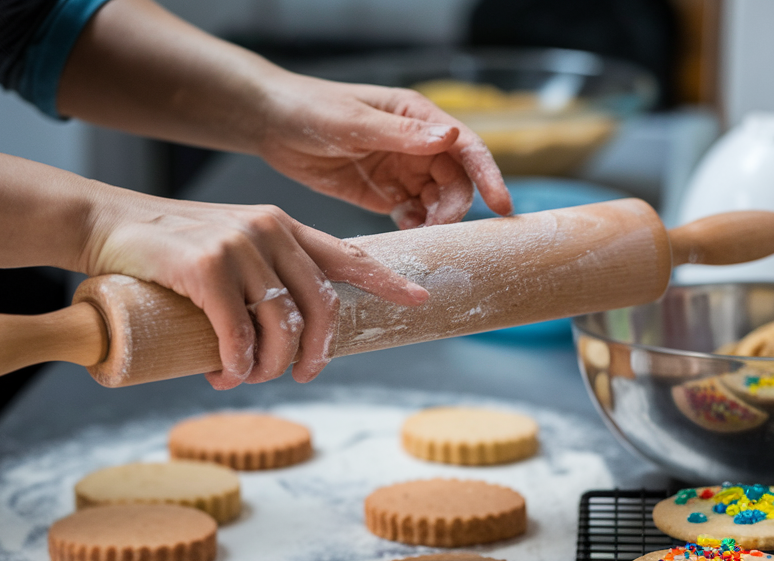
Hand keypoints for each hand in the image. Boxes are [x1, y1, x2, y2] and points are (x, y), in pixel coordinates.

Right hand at [82, 189, 427, 388]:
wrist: (104, 226)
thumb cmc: (167, 252)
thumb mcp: (228, 254)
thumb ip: (259, 282)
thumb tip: (283, 340)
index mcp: (283, 225)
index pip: (347, 253)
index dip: (386, 280)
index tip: (419, 299)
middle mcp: (270, 228)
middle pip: (322, 306)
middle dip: (316, 354)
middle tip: (301, 376)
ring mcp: (240, 244)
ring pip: (282, 325)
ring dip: (269, 366)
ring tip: (245, 379)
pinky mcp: (206, 265)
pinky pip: (239, 331)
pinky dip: (237, 363)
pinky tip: (226, 374)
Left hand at [257, 74, 513, 228]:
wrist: (272, 124)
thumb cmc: (312, 109)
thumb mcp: (355, 122)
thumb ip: (402, 134)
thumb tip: (450, 138)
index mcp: (418, 117)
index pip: (466, 147)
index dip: (488, 175)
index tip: (501, 205)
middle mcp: (418, 145)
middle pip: (456, 182)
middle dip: (455, 208)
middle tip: (438, 230)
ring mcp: (402, 171)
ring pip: (438, 202)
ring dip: (437, 222)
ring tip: (423, 237)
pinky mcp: (385, 194)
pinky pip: (414, 215)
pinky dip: (417, 229)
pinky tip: (407, 236)